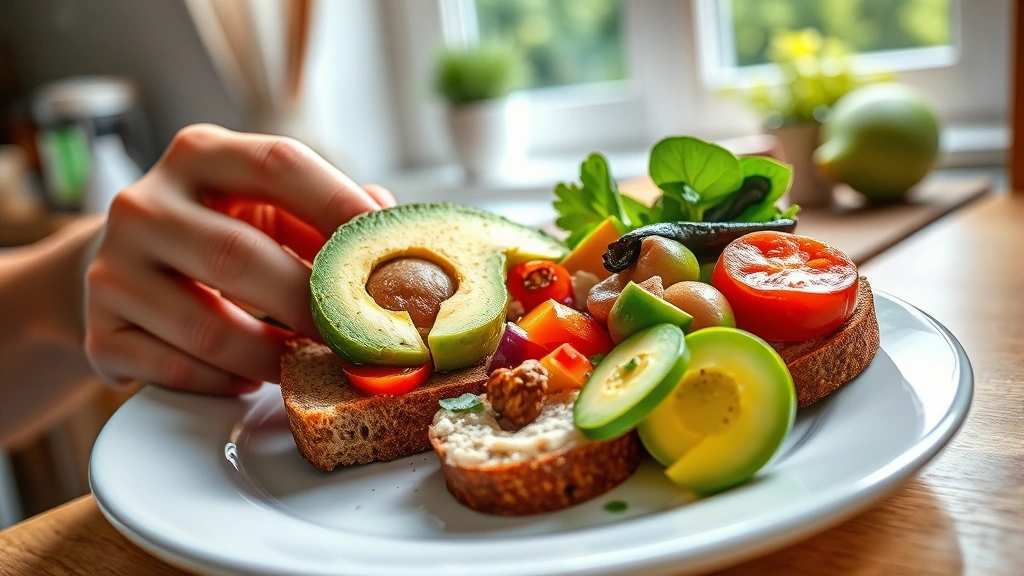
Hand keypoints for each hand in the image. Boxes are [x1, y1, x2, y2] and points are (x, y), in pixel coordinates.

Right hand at [83, 124, 394, 394]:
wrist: (123, 268)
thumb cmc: (220, 234)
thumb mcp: (269, 207)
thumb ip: (329, 212)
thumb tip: (392, 228)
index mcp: (200, 155)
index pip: (278, 163)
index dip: (339, 204)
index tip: (387, 246)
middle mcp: (144, 204)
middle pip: (240, 255)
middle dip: (310, 303)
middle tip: (359, 335)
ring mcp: (111, 269)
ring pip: (208, 327)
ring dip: (272, 356)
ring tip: (310, 362)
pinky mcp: (98, 331)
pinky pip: (177, 370)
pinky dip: (227, 382)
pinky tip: (251, 378)